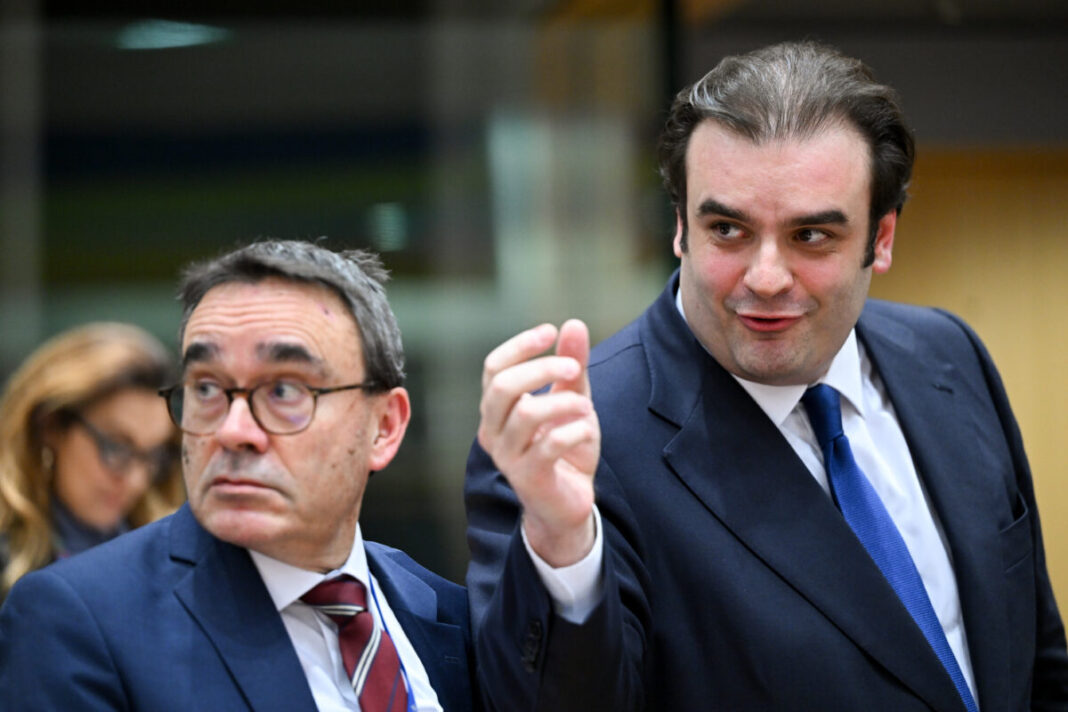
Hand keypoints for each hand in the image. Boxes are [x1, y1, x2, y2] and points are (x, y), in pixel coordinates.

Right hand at [478, 319, 599, 566]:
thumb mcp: (573, 400)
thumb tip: (573, 324)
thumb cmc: (566, 449)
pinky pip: (549, 445)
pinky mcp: (528, 478)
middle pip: (503, 386)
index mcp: (497, 409)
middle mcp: (493, 431)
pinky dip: (574, 430)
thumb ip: (572, 366)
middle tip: (575, 369)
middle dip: (543, 369)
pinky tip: (586, 430)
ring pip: (526, 413)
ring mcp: (507, 457)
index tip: (550, 332)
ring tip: (585, 407)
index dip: (519, 345)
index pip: (493, 367)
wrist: (570, 503)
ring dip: (563, 402)